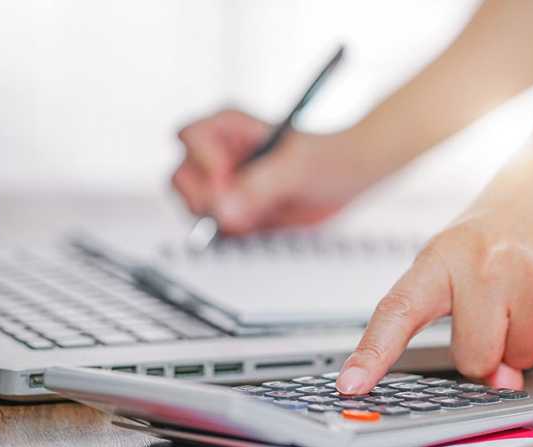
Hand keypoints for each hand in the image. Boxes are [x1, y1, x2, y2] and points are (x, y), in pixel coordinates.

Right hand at [171, 109, 374, 233]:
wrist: (349, 176)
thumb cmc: (328, 156)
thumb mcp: (297, 168)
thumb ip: (259, 186)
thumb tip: (224, 209)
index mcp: (228, 126)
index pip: (190, 138)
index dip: (204, 163)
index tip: (227, 181)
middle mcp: (219, 153)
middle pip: (183, 177)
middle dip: (206, 198)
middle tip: (239, 209)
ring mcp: (223, 183)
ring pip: (194, 205)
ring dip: (219, 219)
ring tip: (257, 215)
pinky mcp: (234, 209)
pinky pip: (215, 227)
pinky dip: (230, 233)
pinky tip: (258, 225)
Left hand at [336, 140, 532, 393]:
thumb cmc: (511, 218)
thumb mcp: (467, 255)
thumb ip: (468, 321)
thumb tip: (502, 380)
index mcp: (443, 256)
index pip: (398, 311)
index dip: (372, 353)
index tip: (352, 385)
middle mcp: (483, 262)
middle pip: (475, 359)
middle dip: (493, 349)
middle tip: (505, 307)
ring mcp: (532, 271)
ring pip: (524, 358)